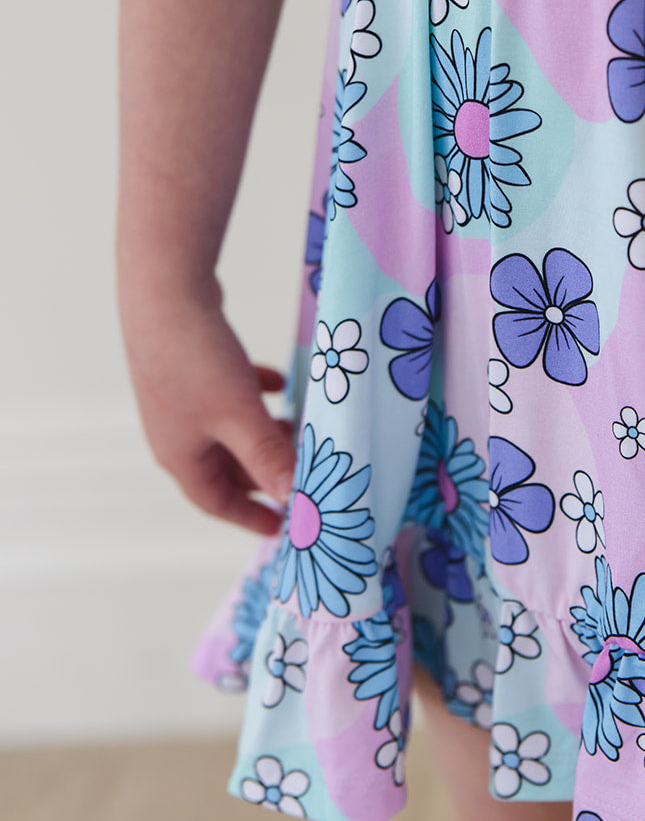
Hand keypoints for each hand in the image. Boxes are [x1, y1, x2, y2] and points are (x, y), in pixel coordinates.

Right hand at [121, 286, 297, 536]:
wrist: (164, 292)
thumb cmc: (196, 362)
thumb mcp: (239, 416)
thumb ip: (268, 457)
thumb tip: (296, 500)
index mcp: (181, 455)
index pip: (217, 501)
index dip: (250, 516)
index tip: (283, 528)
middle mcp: (176, 432)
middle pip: (226, 466)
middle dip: (265, 471)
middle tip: (305, 474)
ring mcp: (181, 398)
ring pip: (230, 428)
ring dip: (264, 431)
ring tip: (300, 429)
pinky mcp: (189, 366)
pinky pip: (227, 392)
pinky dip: (255, 393)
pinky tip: (281, 382)